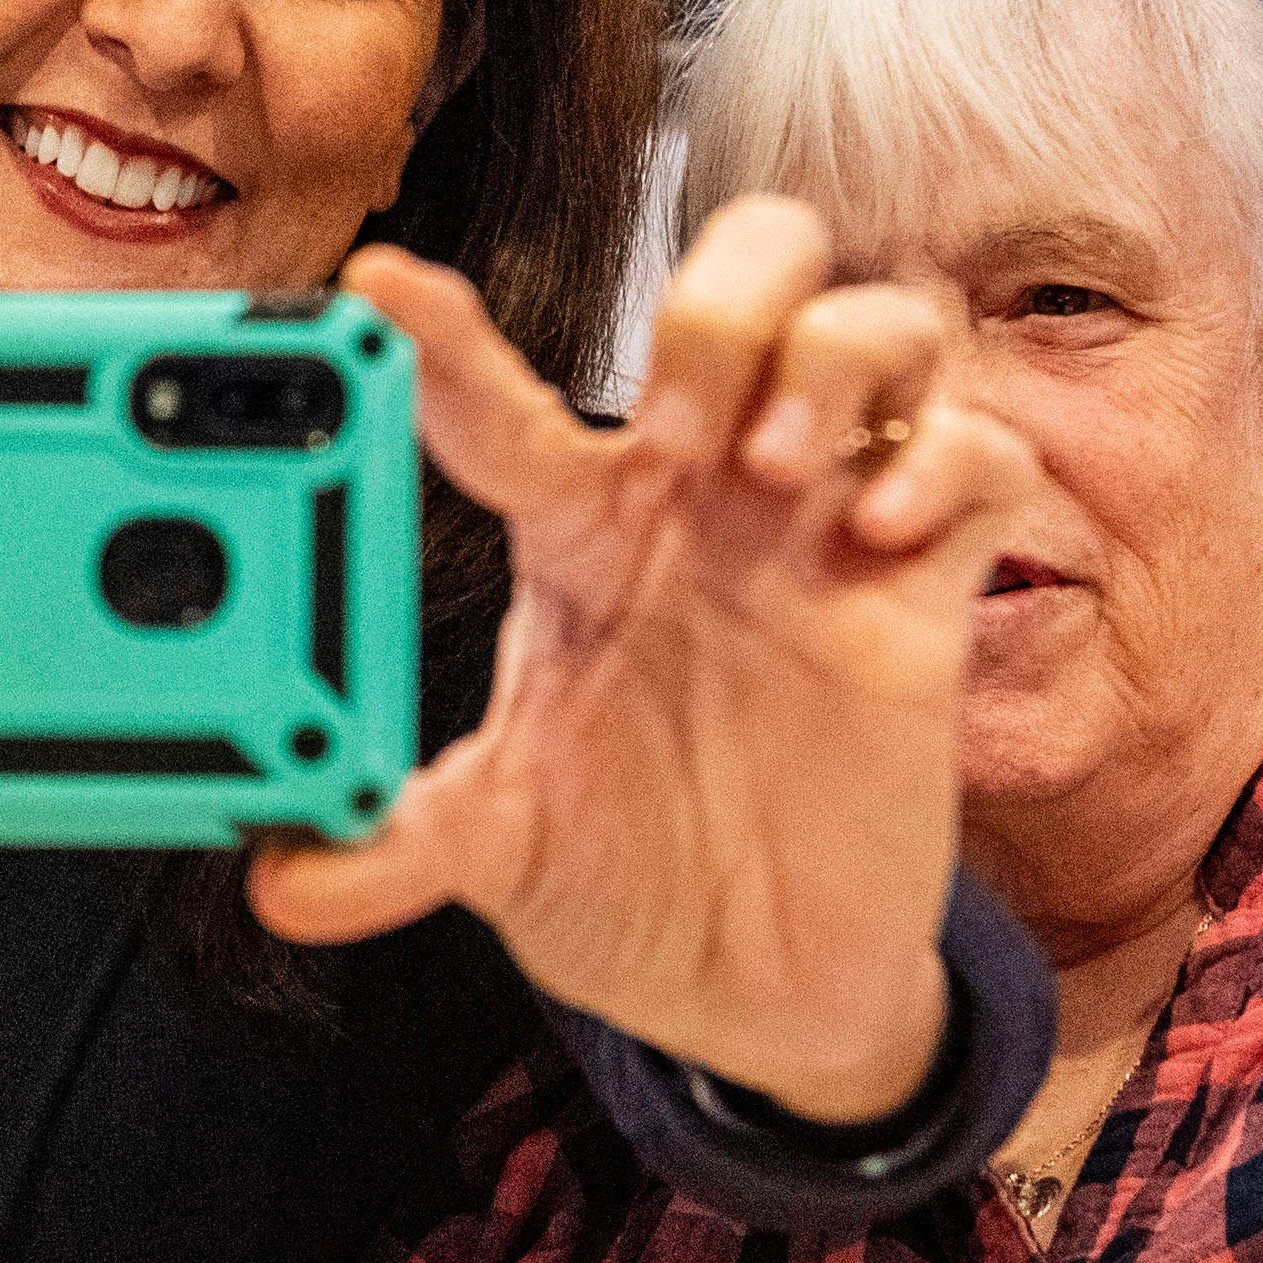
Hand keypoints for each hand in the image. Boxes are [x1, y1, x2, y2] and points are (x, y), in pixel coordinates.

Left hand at [251, 200, 1045, 1121]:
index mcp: (580, 533)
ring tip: (780, 463)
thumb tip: (285, 877)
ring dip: (830, 358)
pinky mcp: (924, 591)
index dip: (441, 336)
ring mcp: (819, 529)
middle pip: (739, 277)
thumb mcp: (502, 852)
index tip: (380, 285)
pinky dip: (945, 460)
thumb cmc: (629, 870)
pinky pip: (977, 451)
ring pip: (870, 324)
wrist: (760, 985)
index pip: (501, 402)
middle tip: (680, 423)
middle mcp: (703, 497)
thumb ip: (400, 842)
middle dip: (717, 306)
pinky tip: (886, 533)